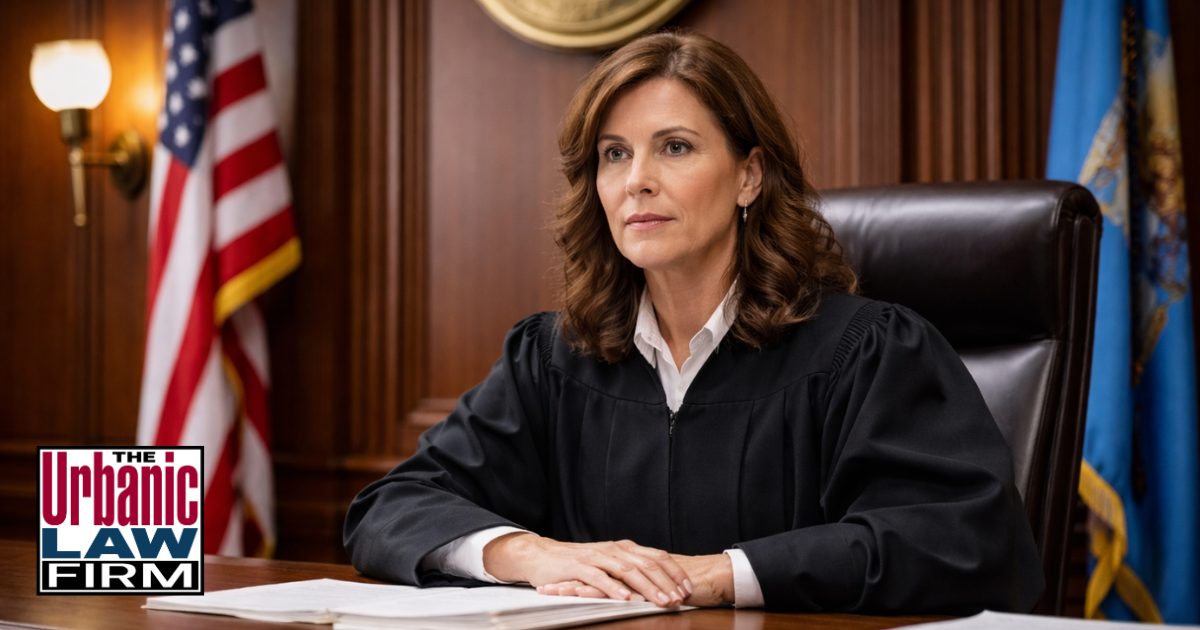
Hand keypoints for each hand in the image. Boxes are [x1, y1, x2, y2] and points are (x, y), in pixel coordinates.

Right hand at [535, 553, 732, 607]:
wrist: (542, 556)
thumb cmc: (578, 563)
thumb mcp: (608, 564)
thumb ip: (629, 570)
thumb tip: (658, 584)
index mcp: (624, 548)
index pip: (657, 557)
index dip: (675, 572)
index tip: (688, 589)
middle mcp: (614, 549)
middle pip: (647, 564)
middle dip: (667, 583)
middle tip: (680, 599)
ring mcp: (597, 557)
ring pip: (628, 571)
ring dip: (647, 587)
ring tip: (661, 601)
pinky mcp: (578, 567)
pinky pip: (599, 577)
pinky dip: (614, 588)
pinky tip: (625, 598)